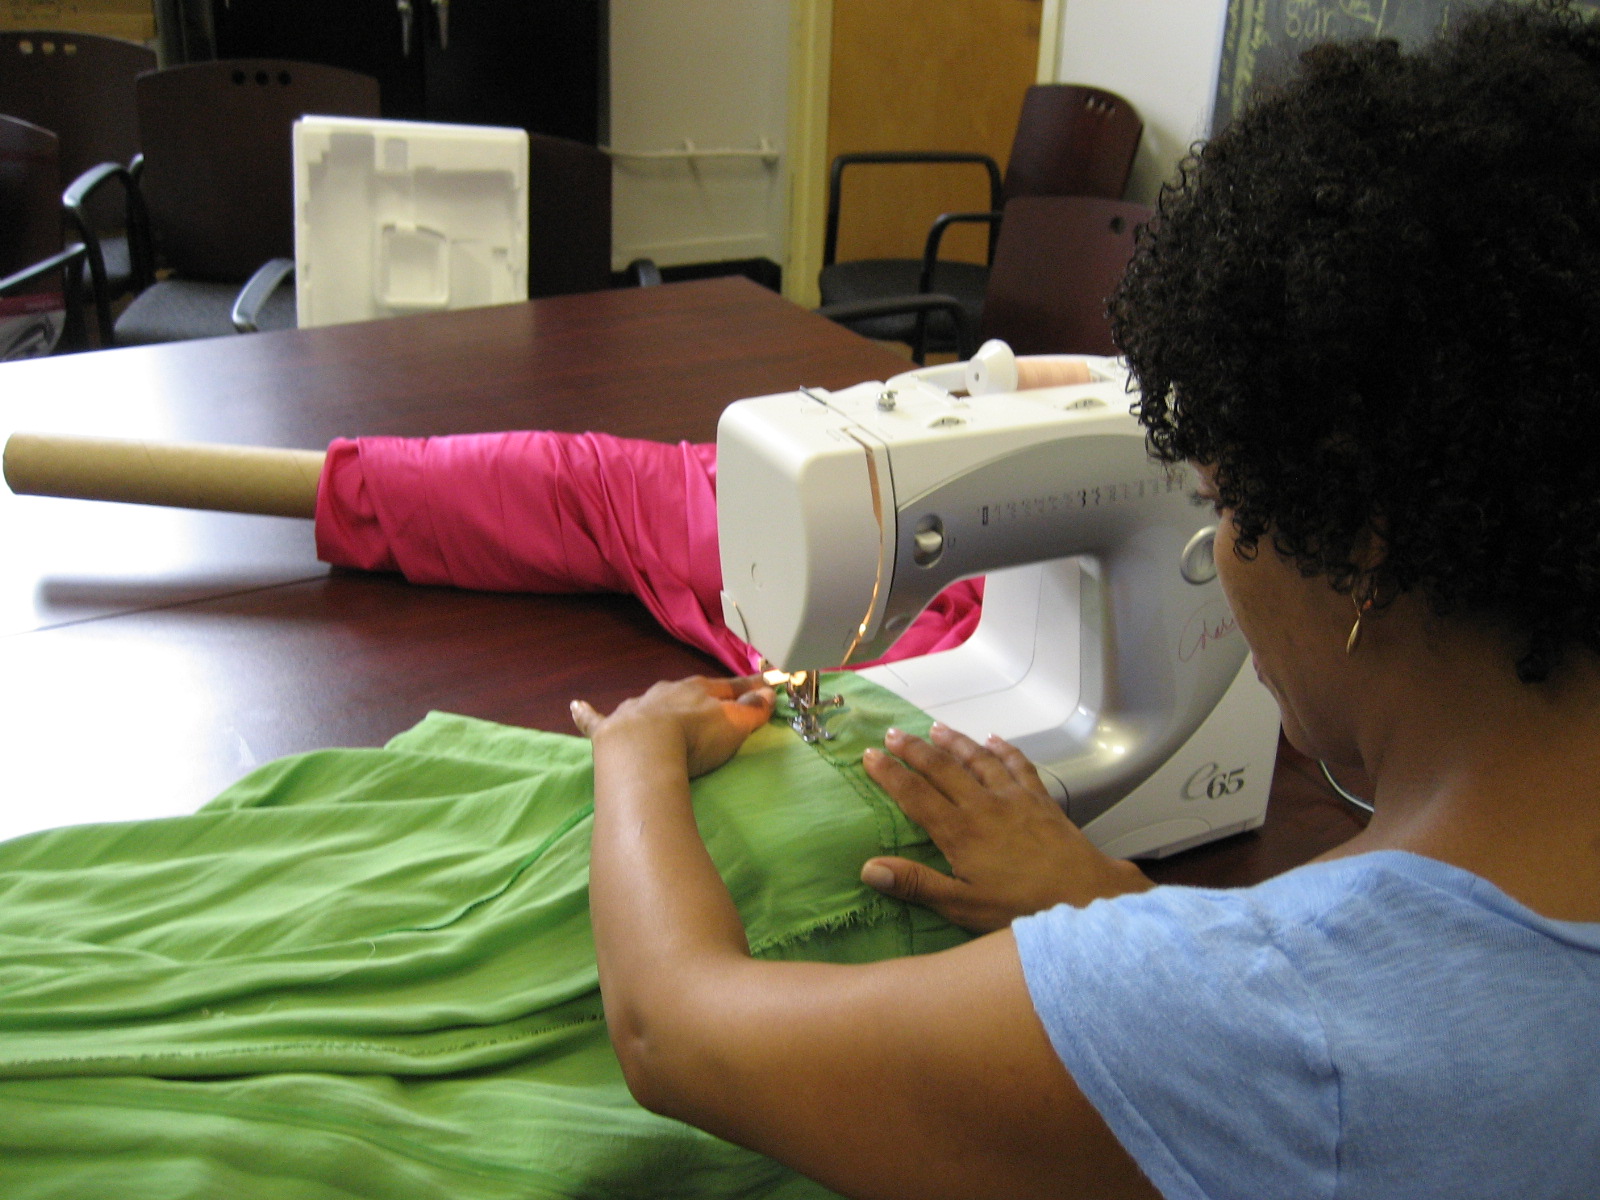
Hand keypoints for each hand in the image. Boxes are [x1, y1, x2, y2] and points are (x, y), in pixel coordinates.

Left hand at [571, 676, 775, 778]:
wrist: (645, 748)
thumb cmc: (694, 738)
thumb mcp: (733, 724)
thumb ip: (752, 709)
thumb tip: (769, 692)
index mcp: (699, 690)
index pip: (730, 685)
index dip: (748, 687)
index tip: (763, 684)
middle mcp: (666, 693)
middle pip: (689, 690)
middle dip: (701, 693)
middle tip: (713, 698)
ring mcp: (635, 708)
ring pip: (649, 702)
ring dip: (657, 705)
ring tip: (664, 710)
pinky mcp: (607, 727)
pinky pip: (594, 717)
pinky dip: (585, 712)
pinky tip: (575, 706)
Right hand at [861, 724, 1150, 931]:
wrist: (1085, 896)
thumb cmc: (1021, 908)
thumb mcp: (963, 906)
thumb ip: (917, 885)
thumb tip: (869, 867)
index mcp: (960, 832)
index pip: (916, 795)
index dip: (890, 774)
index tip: (869, 755)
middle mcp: (983, 806)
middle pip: (943, 768)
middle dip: (914, 749)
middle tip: (892, 733)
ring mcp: (1014, 798)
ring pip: (979, 760)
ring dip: (955, 742)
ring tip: (935, 728)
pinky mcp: (1040, 799)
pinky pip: (1018, 765)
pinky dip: (1004, 750)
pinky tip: (994, 740)